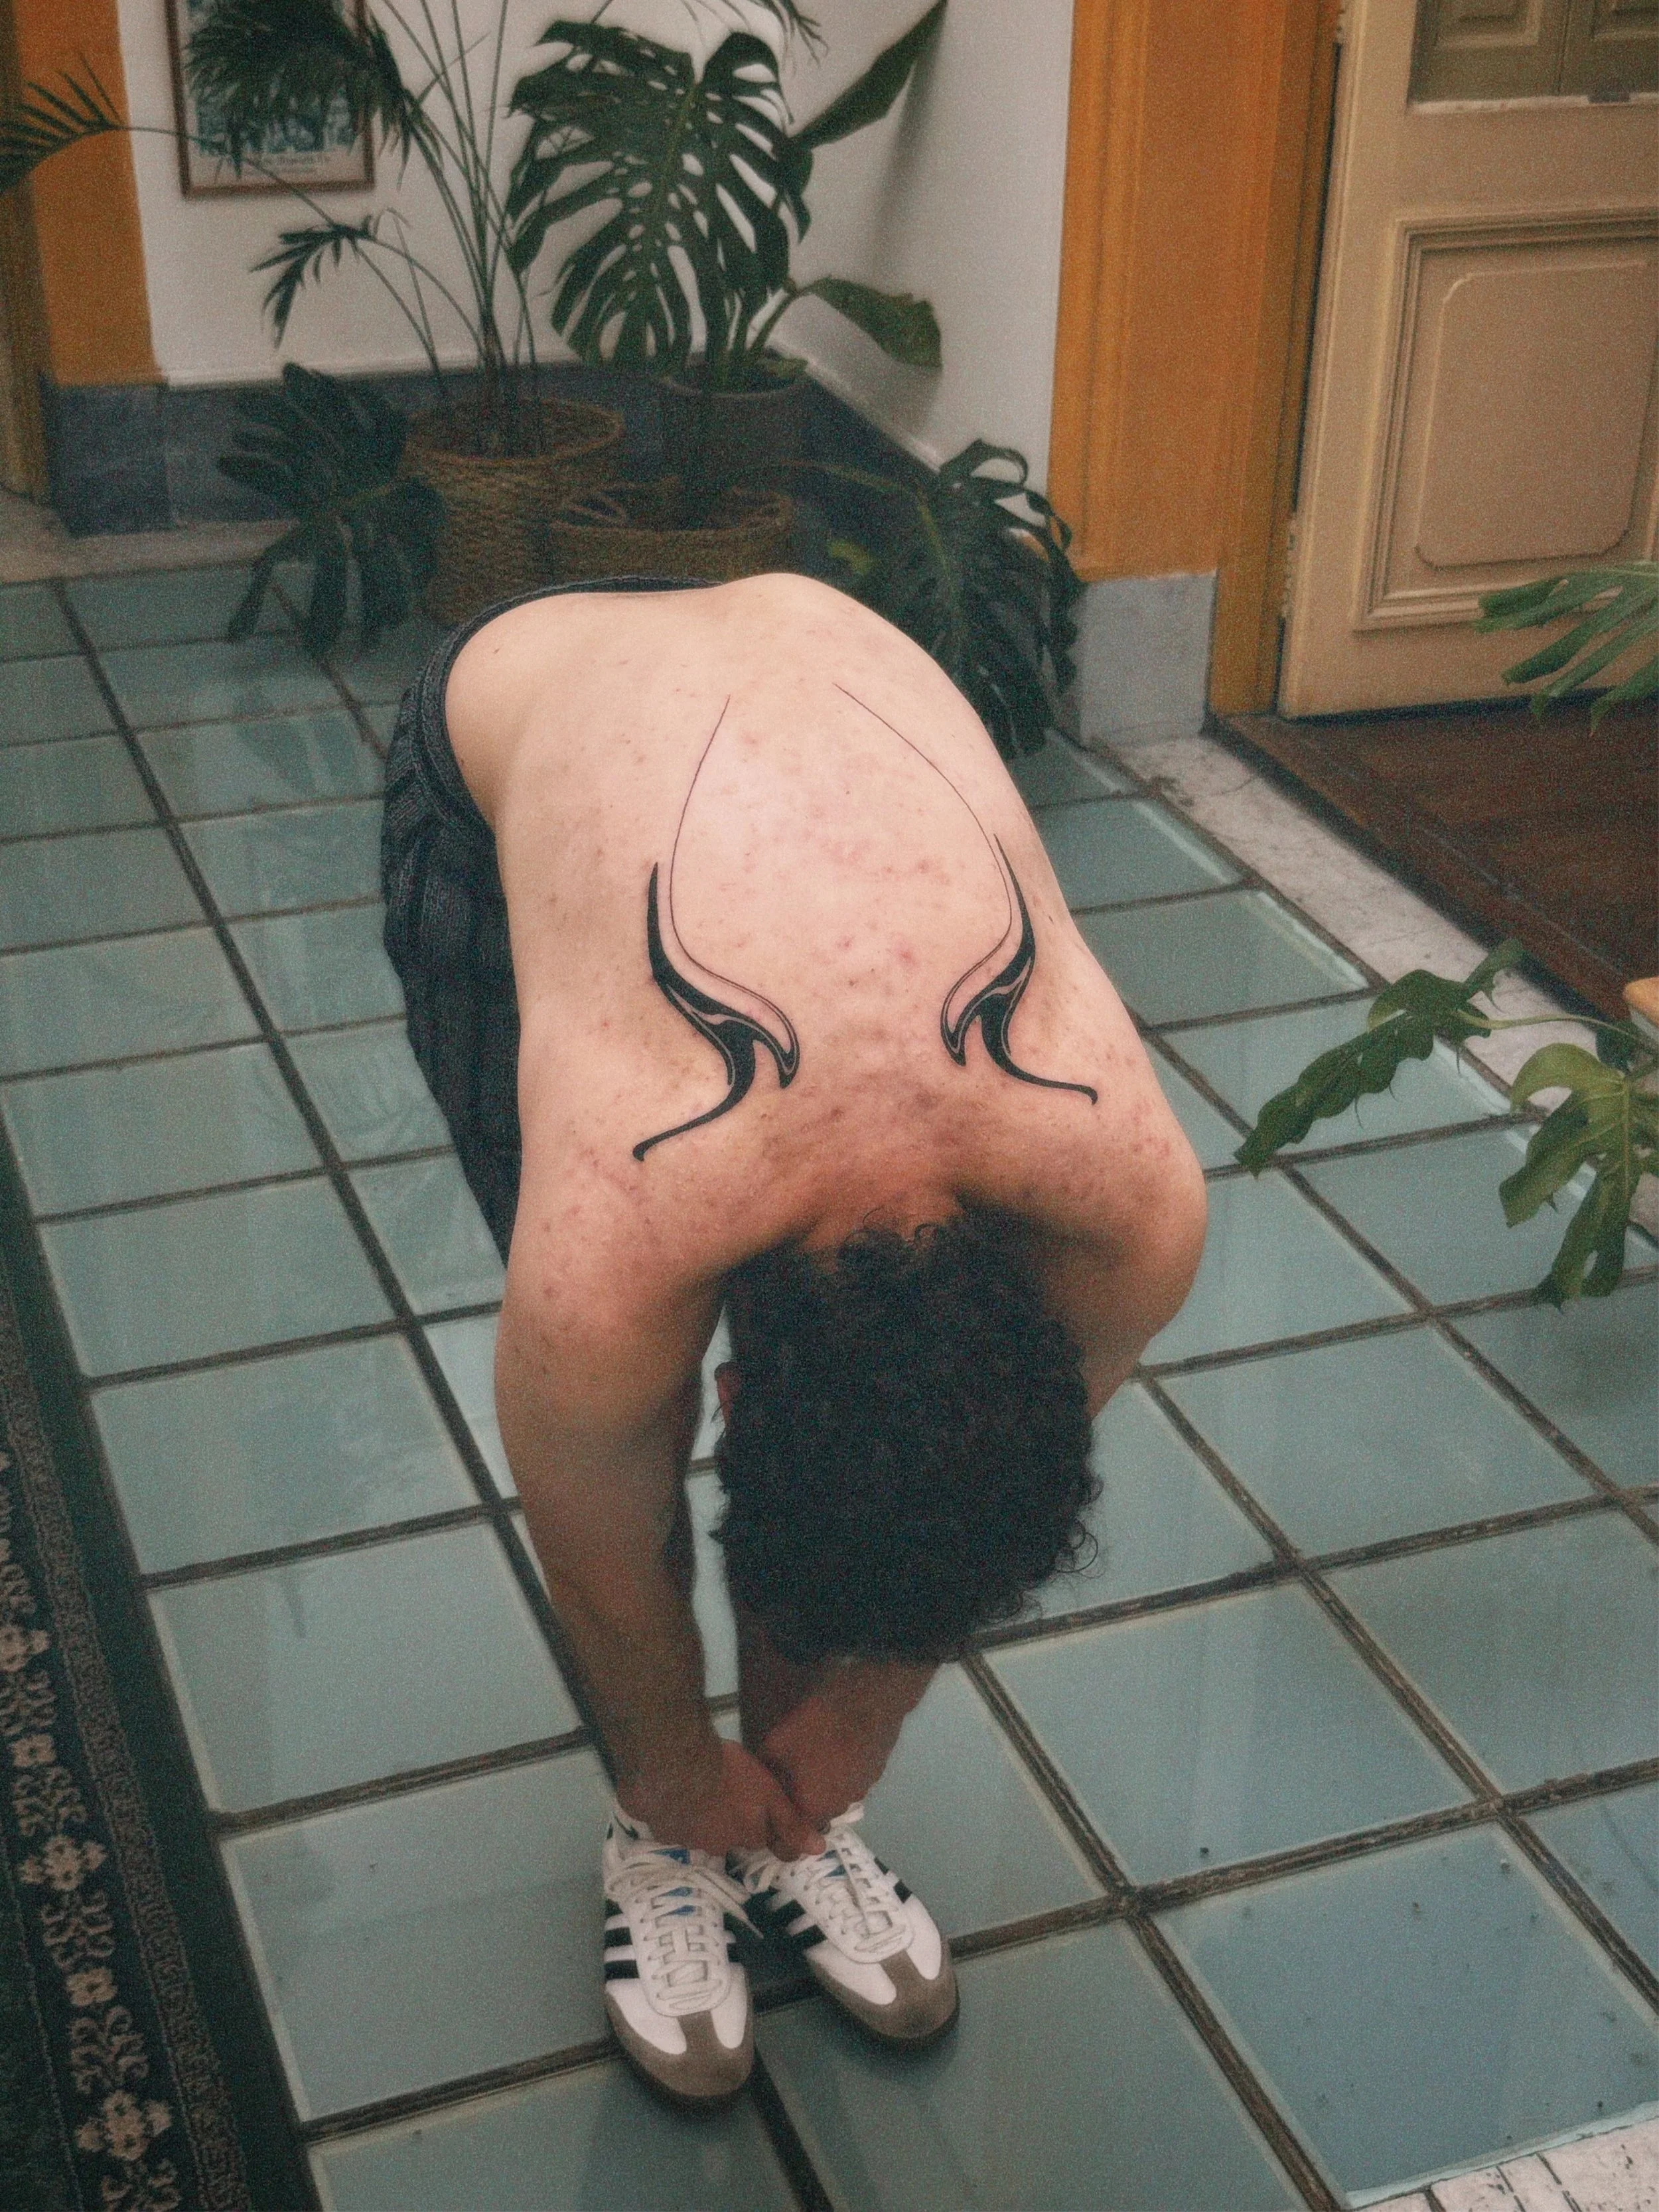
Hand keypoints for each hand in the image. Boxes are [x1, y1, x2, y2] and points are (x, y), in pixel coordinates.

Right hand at [620, 1736, 823, 1860]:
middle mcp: (716, 1846)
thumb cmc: (730, 1773)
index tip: (753, 1800)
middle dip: (729, 1819)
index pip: (757, 1837)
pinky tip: (674, 1787)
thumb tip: (818, 1851)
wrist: (676, 1762)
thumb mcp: (770, 1794)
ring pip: (698, 1830)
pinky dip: (674, 1809)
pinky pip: (670, 1821)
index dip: (758, 1820)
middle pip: (728, 1836)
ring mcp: (685, 1839)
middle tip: (727, 1788)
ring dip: (700, 1814)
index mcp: (743, 1836)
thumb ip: (791, 1823)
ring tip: (699, 1783)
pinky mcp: (659, 1827)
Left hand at [758, 1690, 900, 1833]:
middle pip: (814, 1819)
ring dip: (824, 1788)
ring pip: (834, 1800)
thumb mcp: (775, 1745)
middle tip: (792, 1779)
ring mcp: (859, 1793)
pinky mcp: (874, 1775)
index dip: (778, 1836)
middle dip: (801, 1804)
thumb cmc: (815, 1727)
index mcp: (810, 1810)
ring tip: (816, 1759)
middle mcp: (836, 1810)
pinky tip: (838, 1750)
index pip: (791, 1847)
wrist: (865, 1703)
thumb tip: (758, 1782)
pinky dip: (843, 1774)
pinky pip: (851, 1783)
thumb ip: (765, 1772)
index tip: (772, 1815)